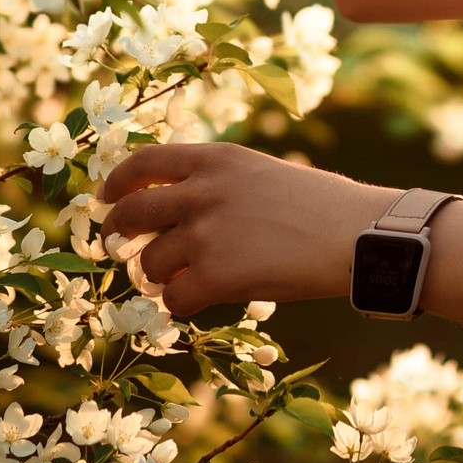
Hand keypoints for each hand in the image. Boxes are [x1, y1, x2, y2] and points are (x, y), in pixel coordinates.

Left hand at [96, 141, 394, 316]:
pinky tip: (202, 300)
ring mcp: (206, 233)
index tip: (106, 198)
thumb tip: (175, 216)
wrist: (356, 235)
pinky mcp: (215, 275)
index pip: (145, 162)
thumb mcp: (263, 173)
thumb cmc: (322, 207)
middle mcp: (203, 191)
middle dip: (116, 233)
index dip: (118, 182)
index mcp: (217, 159)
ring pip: (150, 263)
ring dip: (160, 276)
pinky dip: (182, 303)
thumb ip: (218, 184)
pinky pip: (174, 297)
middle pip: (132, 212)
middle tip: (116, 246)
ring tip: (183, 279)